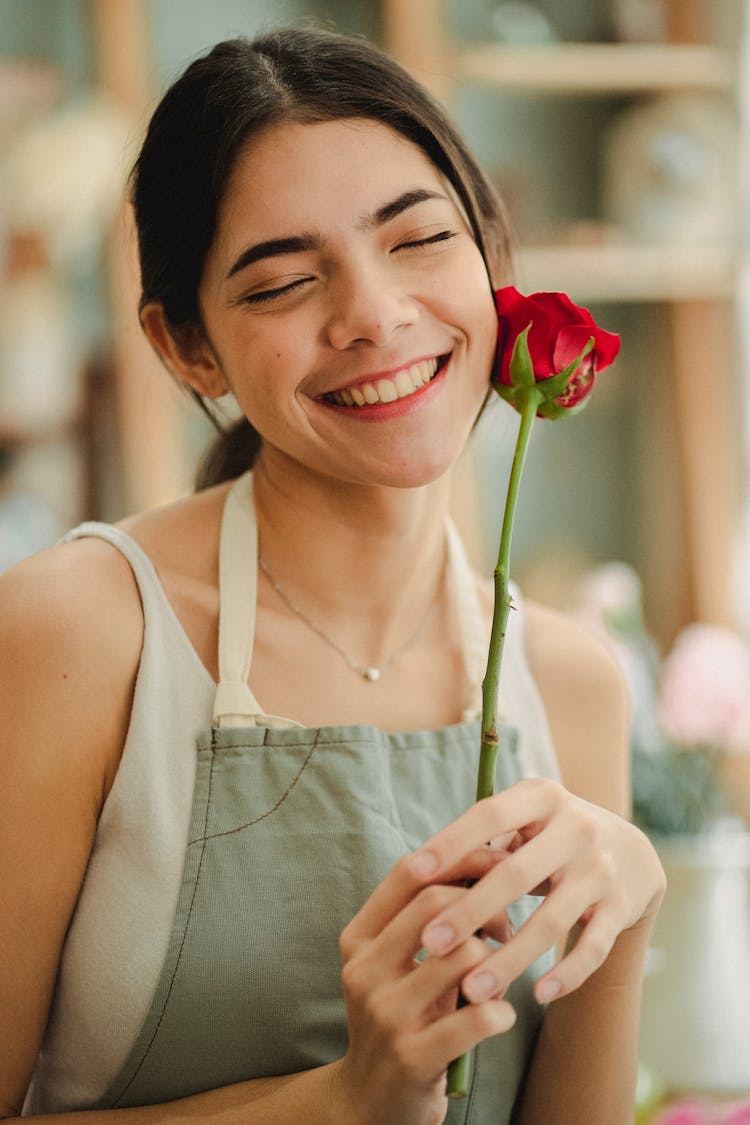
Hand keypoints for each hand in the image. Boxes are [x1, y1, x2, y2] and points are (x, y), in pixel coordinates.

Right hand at [334, 848, 517, 1124]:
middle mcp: (364, 969)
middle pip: (437, 903)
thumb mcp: (396, 964)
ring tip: (503, 974)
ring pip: (463, 955)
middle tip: (507, 926)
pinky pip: (478, 1016)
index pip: (409, 872)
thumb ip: (425, 919)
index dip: (460, 856)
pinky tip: (500, 1015)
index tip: (500, 858)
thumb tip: (487, 857)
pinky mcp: (412, 1056)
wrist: (369, 1102)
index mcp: (359, 938)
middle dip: (487, 904)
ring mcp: (385, 1014)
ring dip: (498, 961)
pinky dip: (502, 1011)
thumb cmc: (401, 1017)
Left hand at [412, 778, 664, 1006]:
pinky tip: (537, 994)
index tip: (416, 871)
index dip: (453, 841)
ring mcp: (602, 869)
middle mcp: (576, 828)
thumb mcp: (526, 817)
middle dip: (470, 911)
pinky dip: (567, 974)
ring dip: (510, 959)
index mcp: (543, 797)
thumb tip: (420, 873)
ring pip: (552, 921)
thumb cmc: (552, 835)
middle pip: (516, 874)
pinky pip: (593, 947)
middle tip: (429, 943)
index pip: (492, 814)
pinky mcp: (621, 907)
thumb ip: (484, 839)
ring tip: (472, 990)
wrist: (632, 852)